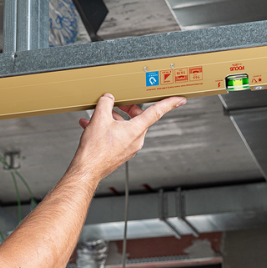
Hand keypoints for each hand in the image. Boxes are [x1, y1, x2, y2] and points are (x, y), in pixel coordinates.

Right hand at [71, 92, 185, 183]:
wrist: (87, 170)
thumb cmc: (95, 150)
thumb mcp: (99, 119)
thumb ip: (106, 103)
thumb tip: (108, 98)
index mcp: (136, 130)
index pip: (157, 112)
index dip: (169, 103)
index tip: (179, 100)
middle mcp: (136, 139)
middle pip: (139, 117)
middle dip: (128, 108)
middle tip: (118, 102)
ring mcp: (129, 148)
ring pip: (127, 126)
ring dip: (115, 118)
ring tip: (99, 115)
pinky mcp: (121, 153)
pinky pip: (119, 135)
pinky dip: (109, 128)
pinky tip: (93, 126)